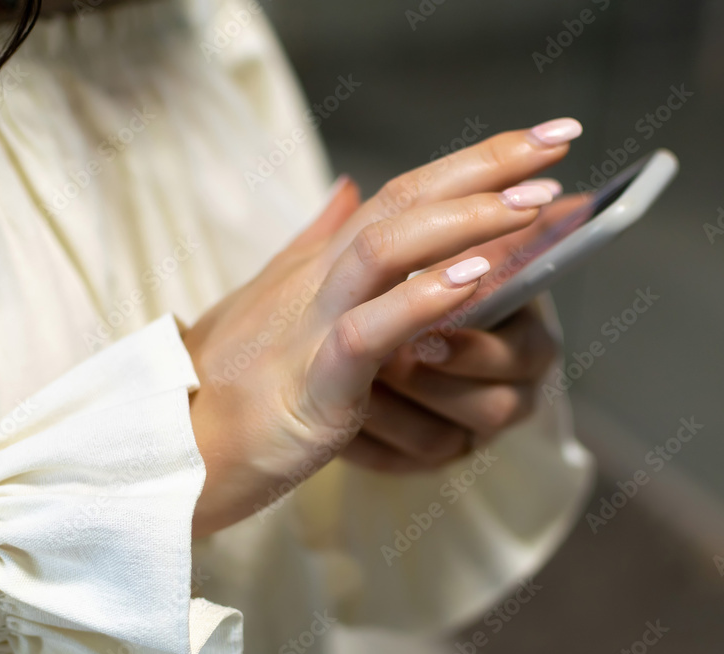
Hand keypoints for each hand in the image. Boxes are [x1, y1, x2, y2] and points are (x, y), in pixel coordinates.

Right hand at [181, 119, 581, 536]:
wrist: (169, 444)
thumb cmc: (226, 380)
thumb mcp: (275, 298)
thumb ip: (316, 242)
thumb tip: (349, 189)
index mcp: (321, 264)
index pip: (403, 191)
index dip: (472, 160)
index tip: (538, 140)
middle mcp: (319, 280)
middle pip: (403, 199)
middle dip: (484, 166)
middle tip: (554, 142)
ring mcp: (312, 325)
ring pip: (385, 248)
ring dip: (461, 222)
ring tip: (527, 205)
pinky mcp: (312, 382)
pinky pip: (367, 332)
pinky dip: (420, 301)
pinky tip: (470, 282)